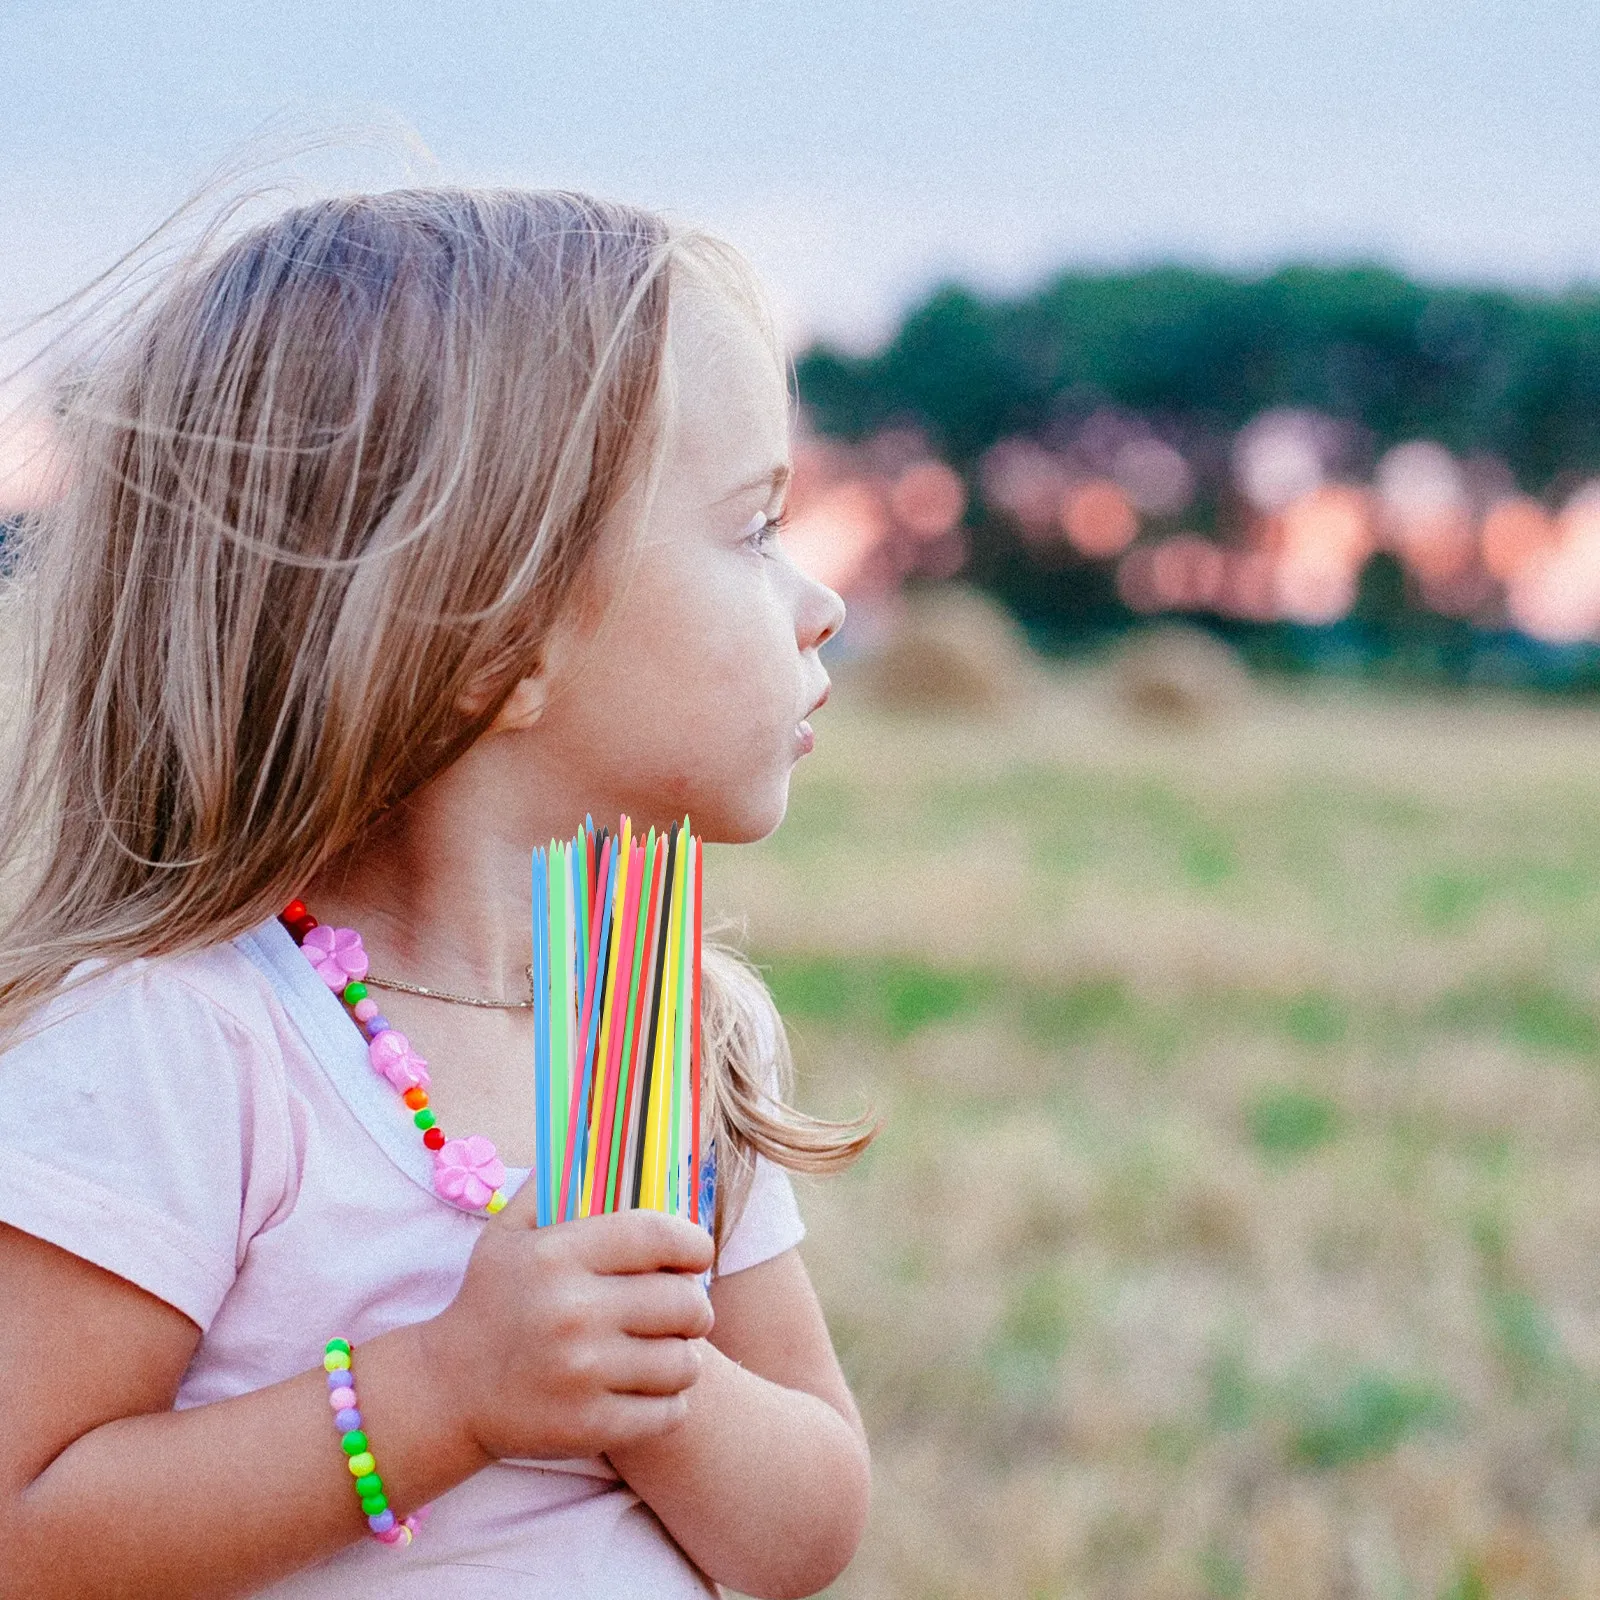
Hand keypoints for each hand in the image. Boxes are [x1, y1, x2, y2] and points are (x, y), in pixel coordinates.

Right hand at [418, 1190, 714, 1463]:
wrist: (445, 1390)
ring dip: (683, 1354)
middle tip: (682, 1308)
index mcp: (558, 1255)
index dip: (693, 1242)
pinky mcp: (588, 1425)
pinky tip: (649, 1387)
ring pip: (684, 1360)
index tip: (697, 1254)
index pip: (658, 1235)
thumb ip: (555, 1184)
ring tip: (664, 1348)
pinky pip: (669, 1410)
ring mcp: (581, 1374)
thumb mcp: (508, 1232)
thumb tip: (599, 1133)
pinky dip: (670, 1400)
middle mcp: (572, 1312)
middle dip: (695, 1304)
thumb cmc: (490, 1300)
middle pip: (684, 1301)